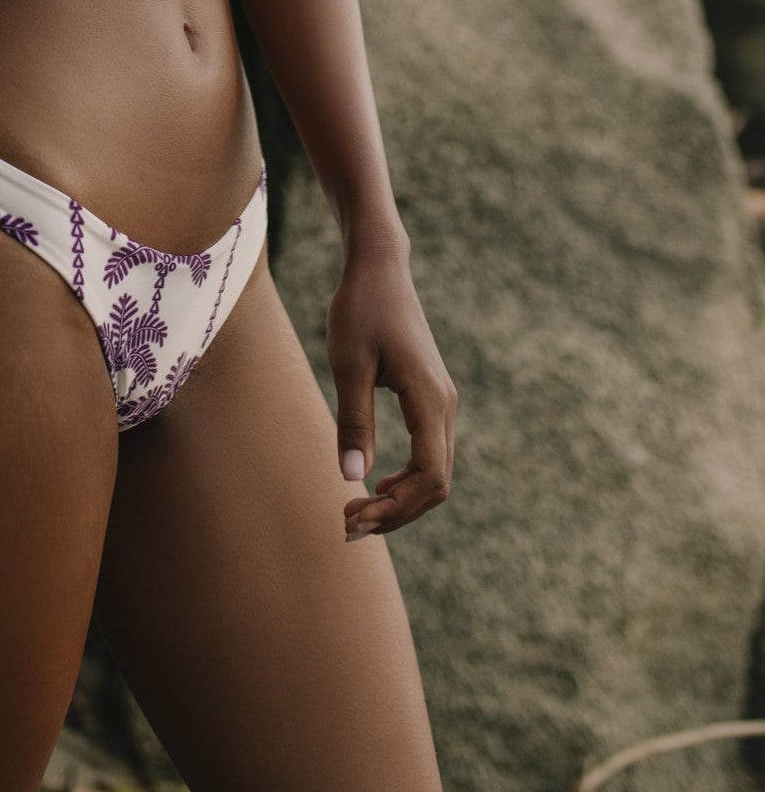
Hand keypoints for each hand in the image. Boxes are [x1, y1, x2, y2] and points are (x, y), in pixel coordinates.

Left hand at [326, 236, 457, 541]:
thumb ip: (354, 420)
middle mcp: (444, 406)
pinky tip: (376, 485)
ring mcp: (441, 402)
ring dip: (400, 499)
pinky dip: (406, 479)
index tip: (353, 515)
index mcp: (429, 400)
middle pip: (436, 484)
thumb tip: (352, 477)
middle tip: (346, 524)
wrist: (379, 268)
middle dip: (395, 512)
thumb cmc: (360, 309)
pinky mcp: (430, 397)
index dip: (396, 508)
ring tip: (356, 511)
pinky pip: (429, 454)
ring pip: (434, 472)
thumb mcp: (349, 364)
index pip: (429, 478)